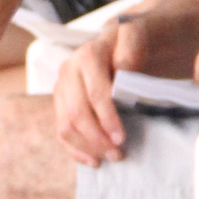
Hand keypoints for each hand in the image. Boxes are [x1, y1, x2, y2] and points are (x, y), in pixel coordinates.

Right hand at [53, 30, 125, 164]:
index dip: (107, 119)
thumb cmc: (133, 44)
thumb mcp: (138, 37)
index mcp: (87, 55)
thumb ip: (132, 45)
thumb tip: (122, 67)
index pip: (94, 93)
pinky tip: (93, 161)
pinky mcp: (60, 103)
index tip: (122, 138)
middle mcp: (68, 70)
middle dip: (97, 138)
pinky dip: (75, 150)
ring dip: (88, 147)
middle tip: (119, 154)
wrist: (122, 44)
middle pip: (76, 113)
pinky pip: (60, 132)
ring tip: (111, 157)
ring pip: (65, 125)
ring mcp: (61, 88)